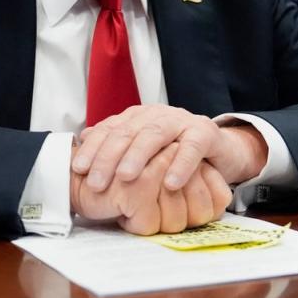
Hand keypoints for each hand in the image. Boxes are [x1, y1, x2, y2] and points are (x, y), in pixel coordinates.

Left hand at [73, 105, 267, 192]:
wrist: (220, 150)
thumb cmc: (175, 153)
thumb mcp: (143, 150)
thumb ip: (116, 144)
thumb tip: (83, 139)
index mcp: (137, 117)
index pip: (109, 130)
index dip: (92, 149)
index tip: (77, 169)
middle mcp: (156, 114)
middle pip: (127, 132)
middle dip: (108, 157)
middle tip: (96, 182)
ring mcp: (181, 120)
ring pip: (155, 134)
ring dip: (138, 156)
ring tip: (125, 178)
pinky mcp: (205, 132)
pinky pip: (191, 147)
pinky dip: (180, 165)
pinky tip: (170, 183)